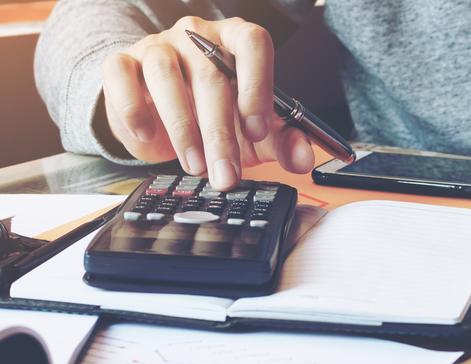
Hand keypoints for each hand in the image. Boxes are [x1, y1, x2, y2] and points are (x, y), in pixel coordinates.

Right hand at [100, 16, 314, 189]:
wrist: (160, 115)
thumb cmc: (214, 117)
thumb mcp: (254, 133)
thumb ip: (283, 142)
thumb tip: (305, 159)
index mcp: (236, 42)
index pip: (253, 43)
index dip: (257, 85)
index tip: (257, 131)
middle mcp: (197, 37)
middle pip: (212, 76)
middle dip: (221, 134)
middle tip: (226, 175)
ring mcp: (158, 46)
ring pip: (167, 77)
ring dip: (183, 129)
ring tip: (195, 167)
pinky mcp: (122, 62)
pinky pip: (121, 75)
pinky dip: (133, 108)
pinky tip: (147, 135)